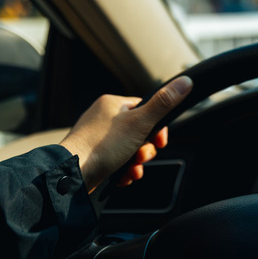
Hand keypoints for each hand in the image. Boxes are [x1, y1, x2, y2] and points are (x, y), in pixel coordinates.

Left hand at [60, 76, 192, 191]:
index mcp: (112, 103)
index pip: (145, 109)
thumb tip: (185, 81)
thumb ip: (164, 103)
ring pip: (129, 148)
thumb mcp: (140, 123)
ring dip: (136, 162)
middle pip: (139, 131)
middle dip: (146, 148)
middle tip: (142, 156)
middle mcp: (102, 117)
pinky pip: (116, 160)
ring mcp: (96, 137)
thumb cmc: (103, 146)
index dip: (158, 127)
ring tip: (131, 169)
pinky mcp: (92, 156)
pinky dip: (124, 169)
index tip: (161, 141)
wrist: (71, 175)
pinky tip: (123, 176)